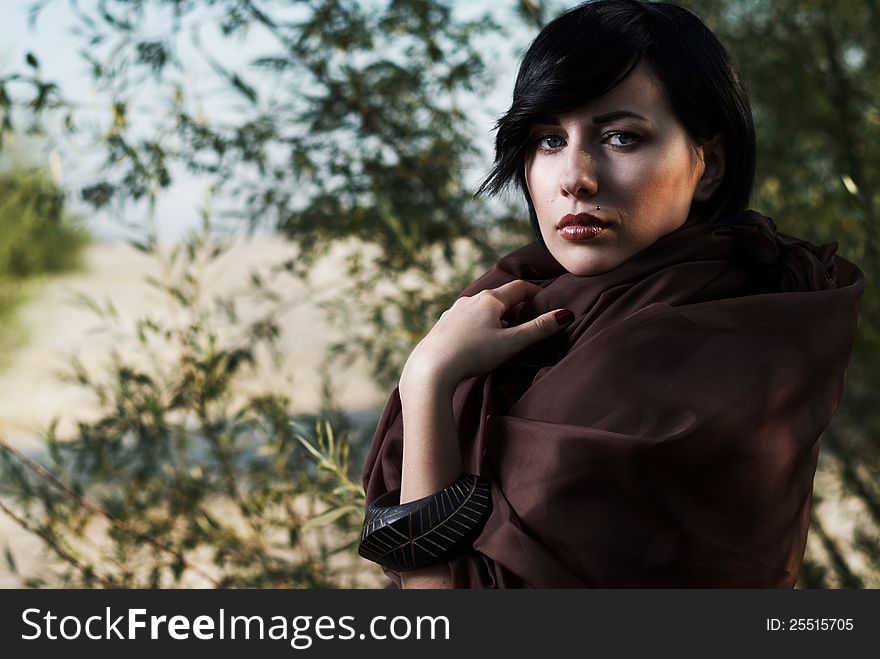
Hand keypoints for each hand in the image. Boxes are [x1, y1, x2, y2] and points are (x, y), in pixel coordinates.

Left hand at [400, 279, 573, 393]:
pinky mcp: (443, 325)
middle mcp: (470, 300)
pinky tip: (479, 338)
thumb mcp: (511, 343)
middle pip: (499, 296)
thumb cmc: (473, 354)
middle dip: (515, 304)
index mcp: (489, 300)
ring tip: (505, 328)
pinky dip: (479, 322)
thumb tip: (565, 314)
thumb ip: (539, 329)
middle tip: (528, 316)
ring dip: (496, 314)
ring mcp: (454, 312)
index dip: (534, 291)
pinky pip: (467, 318)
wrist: (431, 368)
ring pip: (481, 306)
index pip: (518, 288)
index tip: (545, 298)